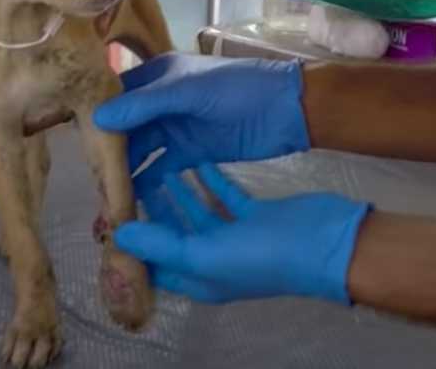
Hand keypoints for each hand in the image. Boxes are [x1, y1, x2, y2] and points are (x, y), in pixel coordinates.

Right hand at [93, 53, 308, 195]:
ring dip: (125, 169)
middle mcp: (160, 102)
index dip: (96, 118)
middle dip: (108, 150)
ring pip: (141, 151)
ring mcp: (175, 128)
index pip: (116, 97)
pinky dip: (147, 182)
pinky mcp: (190, 153)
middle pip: (125, 128)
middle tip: (88, 176)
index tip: (75, 143)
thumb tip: (97, 119)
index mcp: (156, 77)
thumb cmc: (237, 88)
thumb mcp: (188, 91)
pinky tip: (131, 199)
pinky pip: (161, 168)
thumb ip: (144, 105)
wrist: (287, 110)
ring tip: (105, 193)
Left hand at [114, 164, 369, 304]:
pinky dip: (209, 178)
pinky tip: (195, 158)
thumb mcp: (205, 254)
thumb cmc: (262, 255)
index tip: (110, 208)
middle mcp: (212, 259)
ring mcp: (235, 236)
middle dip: (150, 209)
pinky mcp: (253, 214)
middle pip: (171, 233)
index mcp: (197, 277)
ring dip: (177, 190)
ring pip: (196, 212)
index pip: (153, 262)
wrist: (325, 242)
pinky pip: (223, 195)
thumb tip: (119, 233)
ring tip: (154, 162)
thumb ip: (161, 243)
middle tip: (127, 176)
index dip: (132, 240)